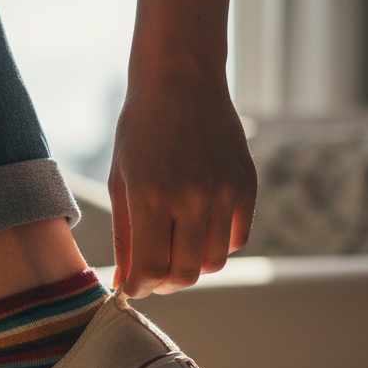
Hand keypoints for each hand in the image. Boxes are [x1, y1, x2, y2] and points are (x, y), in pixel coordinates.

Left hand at [109, 69, 255, 297]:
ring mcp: (224, 192)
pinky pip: (237, 238)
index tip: (131, 288)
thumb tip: (126, 281)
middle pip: (186, 274)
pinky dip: (217, 245)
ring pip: (215, 263)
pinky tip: (197, 229)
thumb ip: (126, 235)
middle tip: (151, 276)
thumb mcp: (121, 180)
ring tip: (174, 251)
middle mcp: (192, 197)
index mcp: (152, 197)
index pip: (150, 270)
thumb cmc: (140, 128)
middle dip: (164, 284)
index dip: (138, 288)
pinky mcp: (246, 185)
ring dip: (192, 267)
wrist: (181, 78)